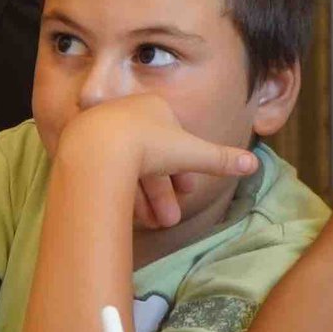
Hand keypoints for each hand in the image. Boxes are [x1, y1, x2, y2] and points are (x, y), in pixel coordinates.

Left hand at [61, 95, 259, 229]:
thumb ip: (220, 159)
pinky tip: (127, 215)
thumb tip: (254, 163)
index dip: (183, 168)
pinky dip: (119, 193)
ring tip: (152, 226)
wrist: (96, 150)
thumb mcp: (191, 153)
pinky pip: (104, 171)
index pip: (174, 140)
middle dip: (163, 191)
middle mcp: (124, 112)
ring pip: (127, 167)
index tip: (188, 191)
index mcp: (152, 106)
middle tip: (171, 218)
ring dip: (143, 199)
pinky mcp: (78, 146)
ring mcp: (99, 128)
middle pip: (149, 158)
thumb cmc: (148, 145)